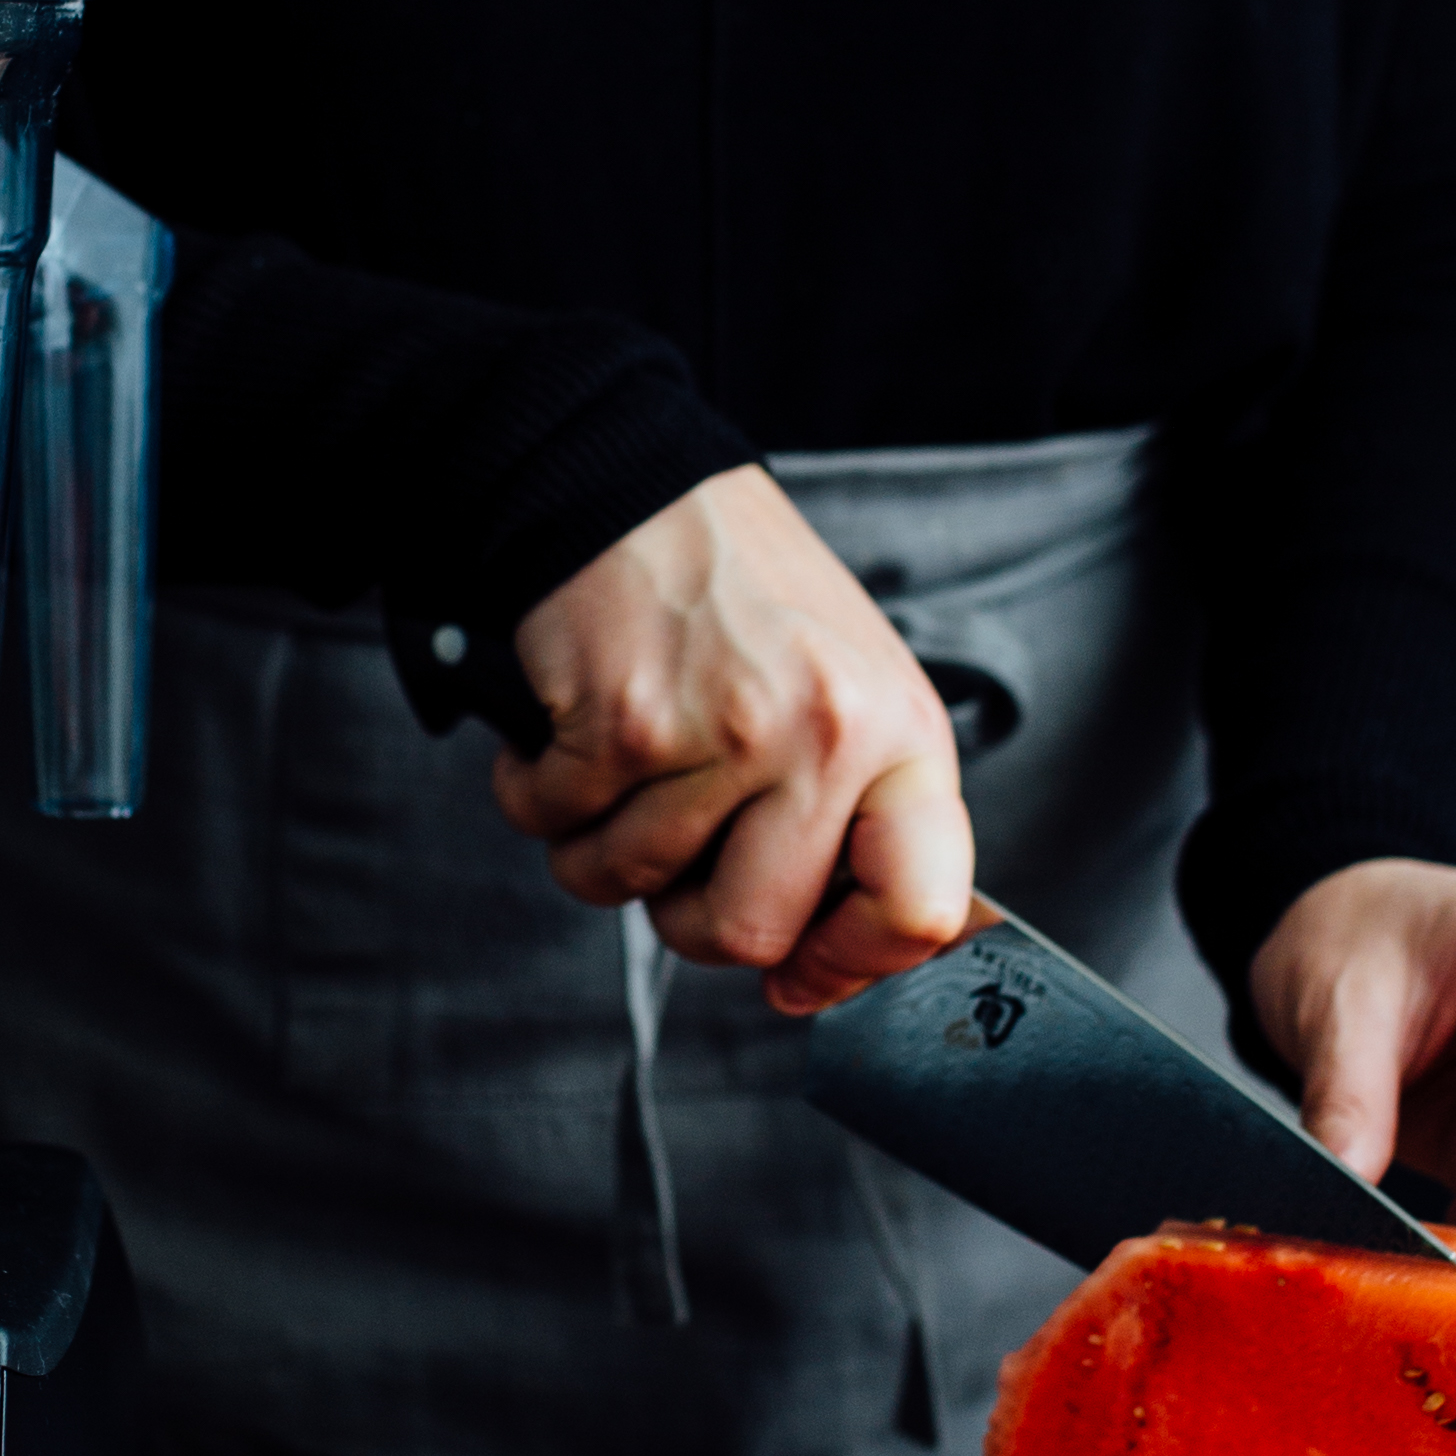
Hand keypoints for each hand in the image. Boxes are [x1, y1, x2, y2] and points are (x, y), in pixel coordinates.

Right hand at [497, 466, 976, 1010]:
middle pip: (749, 930)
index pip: (920, 907)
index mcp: (899, 734)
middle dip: (688, 921)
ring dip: (598, 846)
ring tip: (616, 764)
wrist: (624, 483)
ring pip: (631, 886)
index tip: (799, 973)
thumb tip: (809, 973)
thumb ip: (848, 819)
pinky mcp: (623, 723)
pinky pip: (556, 828)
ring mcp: (723, 731)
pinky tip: (562, 733)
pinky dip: (536, 795)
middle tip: (674, 857)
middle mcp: (824, 735)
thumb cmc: (733, 596)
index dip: (851, 963)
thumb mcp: (842, 690)